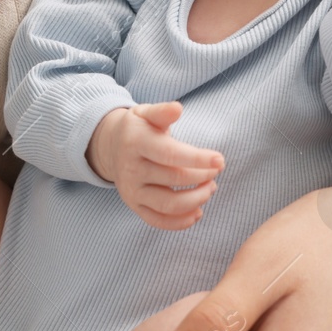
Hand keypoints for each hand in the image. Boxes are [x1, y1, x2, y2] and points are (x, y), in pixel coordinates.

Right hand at [86, 102, 224, 229]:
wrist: (111, 147)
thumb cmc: (138, 128)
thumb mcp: (146, 113)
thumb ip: (162, 111)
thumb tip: (177, 108)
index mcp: (136, 142)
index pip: (170, 154)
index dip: (198, 159)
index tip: (220, 160)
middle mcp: (131, 169)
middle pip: (174, 179)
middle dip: (202, 177)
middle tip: (215, 172)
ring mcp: (131, 190)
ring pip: (168, 204)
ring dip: (196, 200)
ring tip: (210, 189)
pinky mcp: (134, 206)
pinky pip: (158, 220)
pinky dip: (180, 222)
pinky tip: (198, 211)